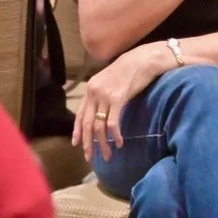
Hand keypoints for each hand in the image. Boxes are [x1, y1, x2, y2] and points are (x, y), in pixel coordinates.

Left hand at [71, 44, 170, 162]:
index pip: (79, 114)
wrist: (141, 60)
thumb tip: (100, 111)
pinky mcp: (118, 99)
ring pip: (99, 127)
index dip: (77, 131)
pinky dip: (115, 135)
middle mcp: (94, 93)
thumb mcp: (109, 82)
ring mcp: (105, 96)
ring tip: (107, 155)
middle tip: (90, 157)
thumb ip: (102, 95)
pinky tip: (119, 142)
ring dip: (103, 144)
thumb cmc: (129, 70)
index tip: (76, 144)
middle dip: (88, 143)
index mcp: (90, 89)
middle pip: (87, 124)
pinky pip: (113, 123)